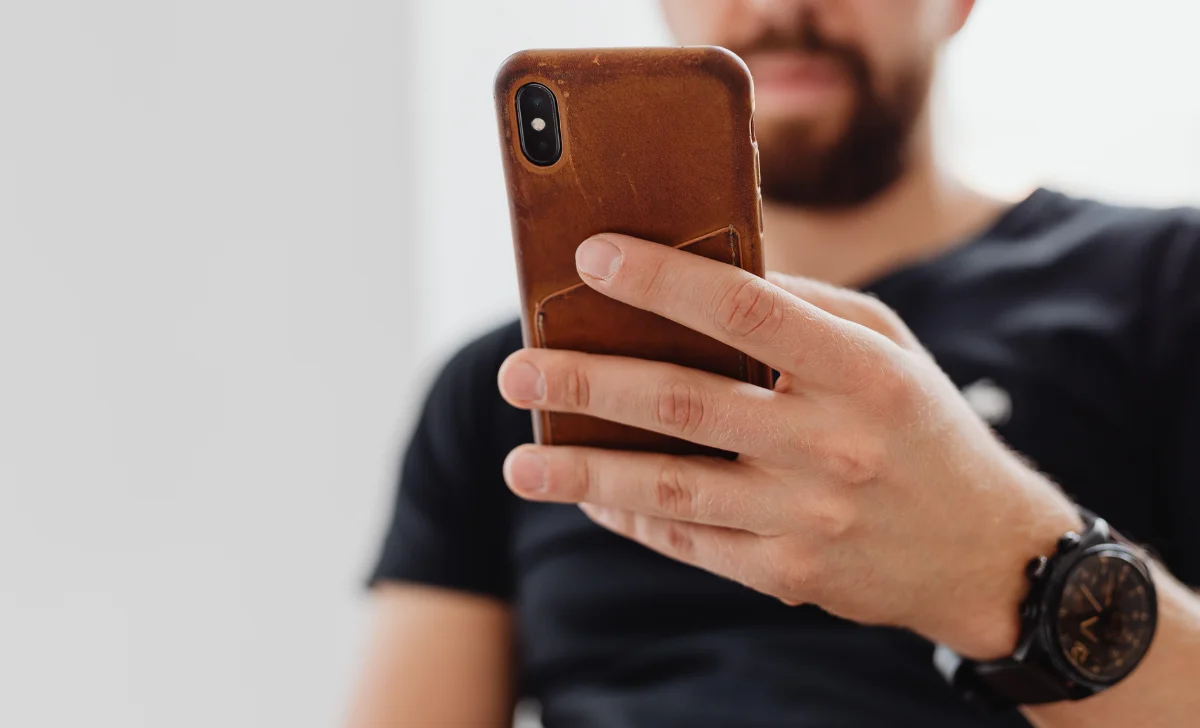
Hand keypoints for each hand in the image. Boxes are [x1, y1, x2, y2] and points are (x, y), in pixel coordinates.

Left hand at [497, 233, 1080, 658]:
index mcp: (861, 371)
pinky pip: (688, 541)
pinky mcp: (788, 576)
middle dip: (589, 384)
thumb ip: (804, 307)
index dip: (660, 280)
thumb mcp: (886, 347)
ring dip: (585, 473)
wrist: (983, 552)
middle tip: (518, 370)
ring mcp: (808, 519)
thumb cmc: (921, 426)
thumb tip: (702, 273)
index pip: (744, 309)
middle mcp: (833, 444)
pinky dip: (629, 517)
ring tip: (519, 460)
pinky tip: (587, 495)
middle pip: (685, 403)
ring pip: (671, 488)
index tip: (590, 257)